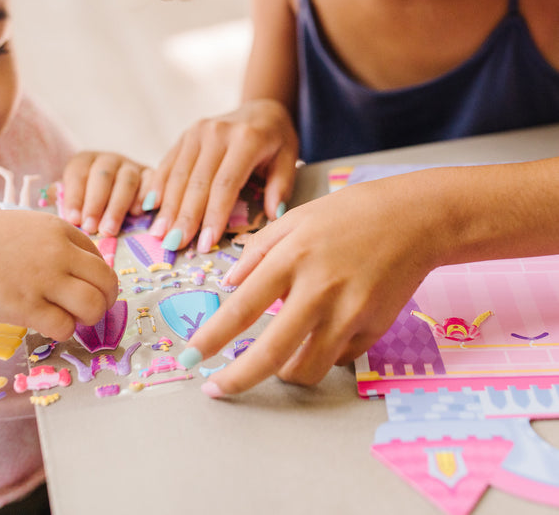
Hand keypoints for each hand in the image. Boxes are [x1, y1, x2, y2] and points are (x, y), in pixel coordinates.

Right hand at [0, 208, 118, 340]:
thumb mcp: (25, 227)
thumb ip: (52, 244)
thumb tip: (77, 272)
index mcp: (59, 230)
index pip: (99, 258)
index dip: (98, 278)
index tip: (89, 290)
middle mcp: (58, 252)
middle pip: (105, 281)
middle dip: (105, 300)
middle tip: (93, 310)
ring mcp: (43, 279)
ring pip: (92, 305)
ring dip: (88, 318)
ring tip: (72, 320)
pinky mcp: (25, 306)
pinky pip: (63, 326)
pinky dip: (63, 331)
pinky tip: (49, 326)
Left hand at [61, 151, 148, 235]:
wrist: (116, 193)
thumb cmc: (88, 201)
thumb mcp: (71, 196)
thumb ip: (61, 199)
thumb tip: (50, 208)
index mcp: (85, 161)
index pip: (78, 174)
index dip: (75, 197)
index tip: (72, 220)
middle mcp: (108, 160)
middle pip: (103, 176)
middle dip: (96, 203)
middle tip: (90, 228)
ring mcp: (131, 166)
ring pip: (127, 180)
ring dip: (117, 206)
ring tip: (109, 230)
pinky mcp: (151, 175)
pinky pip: (151, 181)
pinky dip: (145, 196)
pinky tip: (137, 214)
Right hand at [144, 99, 298, 252]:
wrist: (260, 109)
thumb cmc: (276, 140)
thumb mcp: (288, 159)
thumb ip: (280, 186)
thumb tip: (273, 216)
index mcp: (246, 139)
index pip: (226, 184)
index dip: (213, 215)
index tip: (205, 244)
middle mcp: (217, 132)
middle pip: (197, 182)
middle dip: (185, 217)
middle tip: (175, 245)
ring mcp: (197, 132)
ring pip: (178, 174)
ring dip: (168, 206)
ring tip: (160, 234)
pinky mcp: (185, 135)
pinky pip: (168, 163)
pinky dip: (158, 185)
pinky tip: (150, 207)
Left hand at [181, 174, 438, 394]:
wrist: (413, 219)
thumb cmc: (348, 214)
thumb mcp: (294, 219)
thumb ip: (257, 251)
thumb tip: (229, 284)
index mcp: (292, 259)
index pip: (241, 309)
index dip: (212, 338)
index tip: (191, 356)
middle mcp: (318, 291)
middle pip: (271, 354)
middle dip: (236, 380)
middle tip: (216, 389)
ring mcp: (350, 315)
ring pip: (306, 369)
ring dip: (282, 372)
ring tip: (276, 358)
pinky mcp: (374, 331)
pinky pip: (338, 358)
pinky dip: (322, 352)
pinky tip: (323, 330)